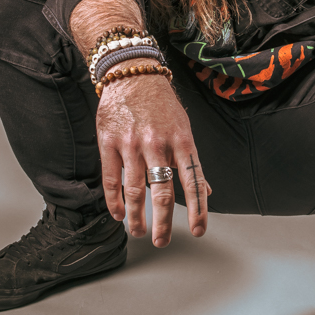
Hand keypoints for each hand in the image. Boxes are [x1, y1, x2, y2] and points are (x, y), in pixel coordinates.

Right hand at [96, 70, 210, 247]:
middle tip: (161, 241)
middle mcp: (158, 144)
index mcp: (182, 141)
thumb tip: (206, 191)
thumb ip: (191, 162)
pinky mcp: (109, 142)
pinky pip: (111, 178)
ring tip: (138, 232)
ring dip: (136, 217)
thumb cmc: (161, 104)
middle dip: (164, 222)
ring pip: (135, 190)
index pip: (194, 181)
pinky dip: (115, 200)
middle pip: (163, 192)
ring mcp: (132, 143)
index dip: (198, 209)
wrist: (132, 73)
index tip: (198, 231)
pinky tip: (119, 214)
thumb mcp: (184, 128)